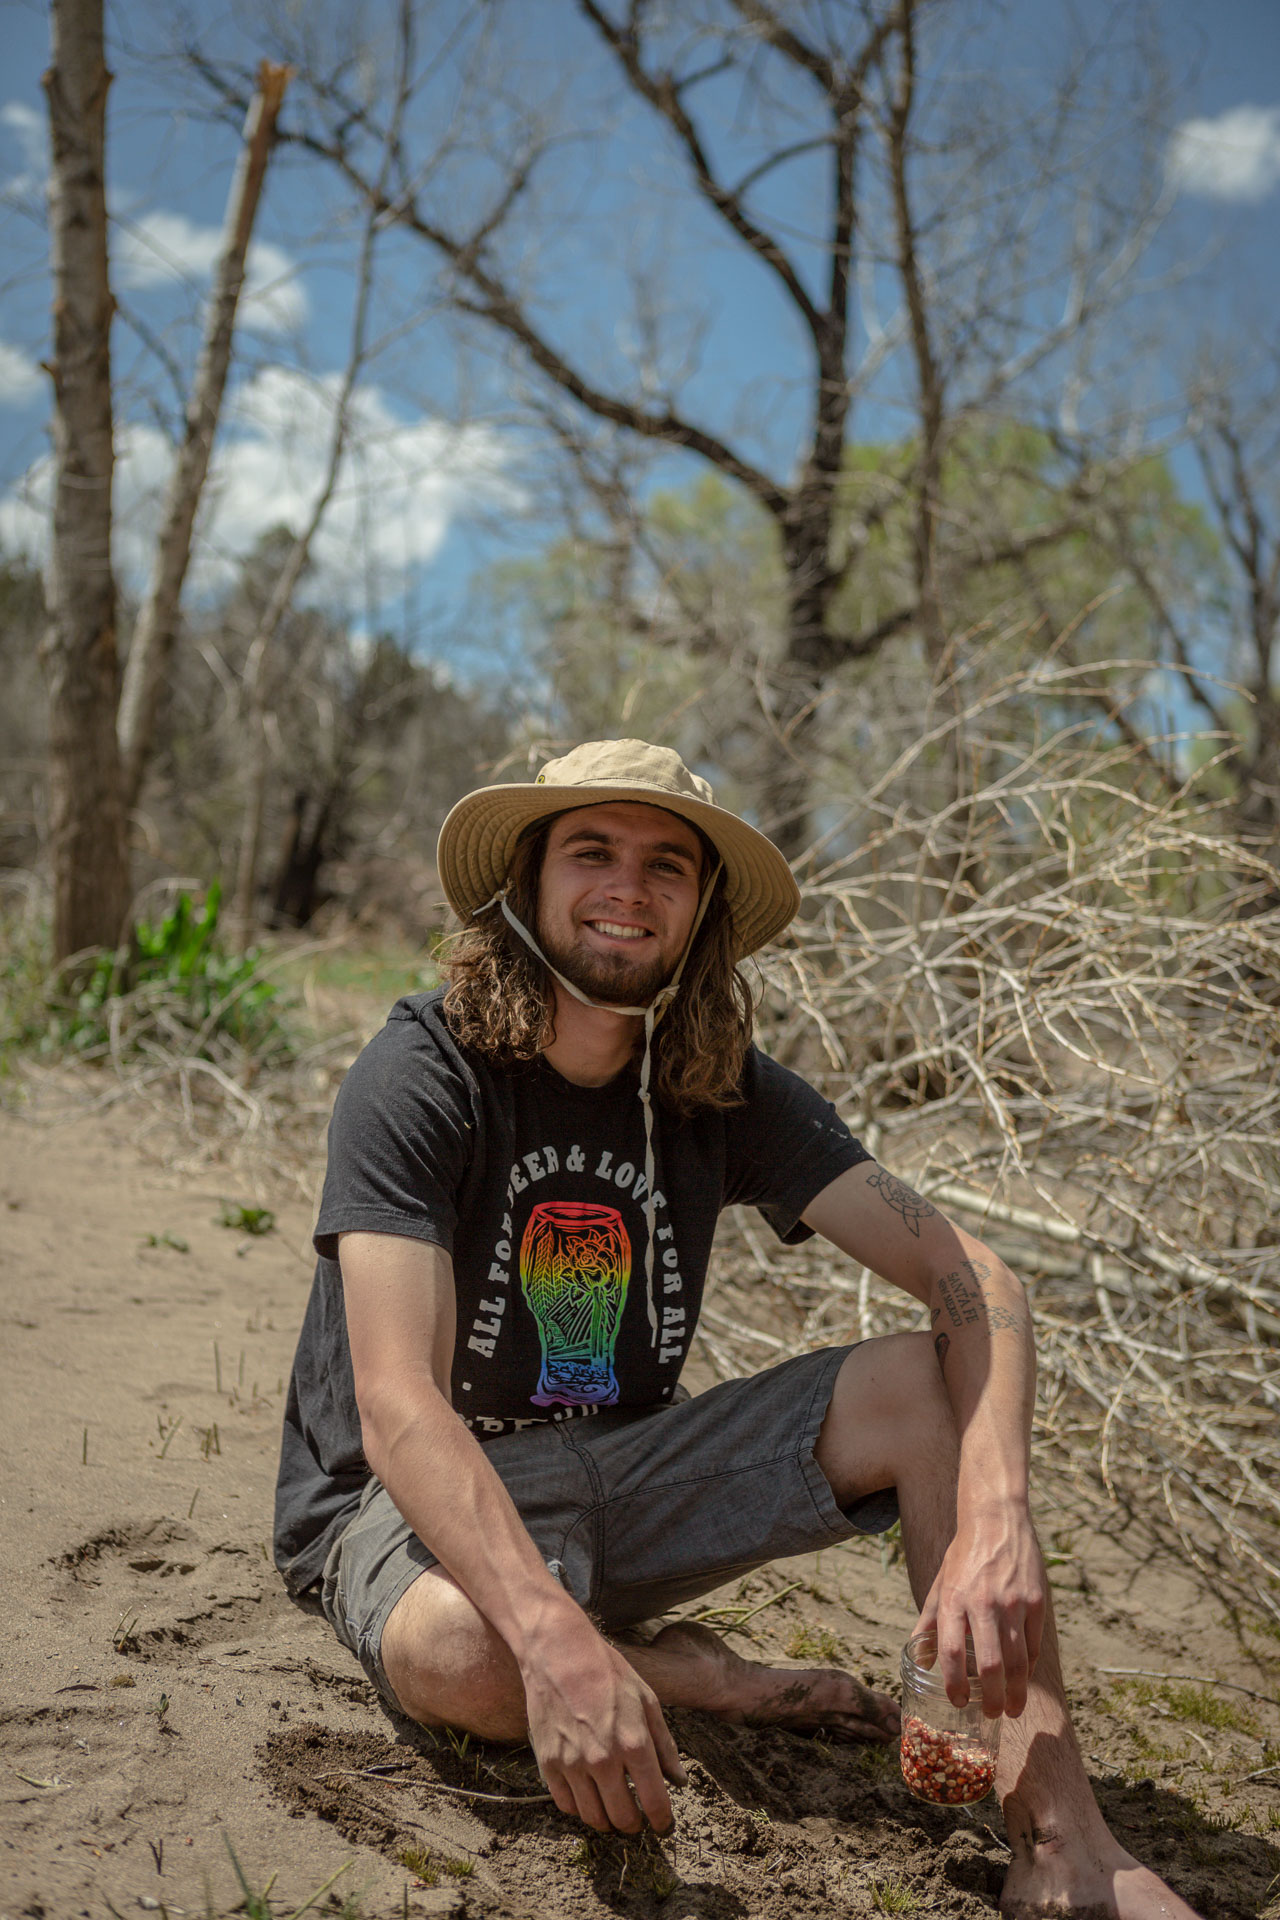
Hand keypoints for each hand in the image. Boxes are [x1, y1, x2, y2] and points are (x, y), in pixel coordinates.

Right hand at [520, 1613, 686, 1832]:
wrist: (559, 1653)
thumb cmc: (608, 1672)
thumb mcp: (647, 1701)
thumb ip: (665, 1746)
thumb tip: (679, 1781)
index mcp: (634, 1743)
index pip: (654, 1802)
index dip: (662, 1821)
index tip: (663, 1825)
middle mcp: (603, 1759)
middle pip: (623, 1818)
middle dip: (634, 1825)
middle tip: (638, 1821)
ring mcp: (573, 1764)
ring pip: (593, 1818)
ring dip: (607, 1822)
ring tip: (613, 1812)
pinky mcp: (548, 1763)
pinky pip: (566, 1805)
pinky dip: (580, 1809)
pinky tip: (589, 1798)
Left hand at [915, 1502, 1045, 1718]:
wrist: (996, 1519)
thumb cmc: (963, 1555)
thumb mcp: (939, 1584)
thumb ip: (929, 1622)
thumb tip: (919, 1660)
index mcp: (954, 1599)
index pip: (951, 1653)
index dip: (953, 1684)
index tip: (958, 1702)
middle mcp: (983, 1603)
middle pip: (990, 1665)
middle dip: (992, 1699)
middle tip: (992, 1714)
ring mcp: (1013, 1602)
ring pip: (1018, 1661)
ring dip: (1016, 1691)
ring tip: (1012, 1708)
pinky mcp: (1036, 1600)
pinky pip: (1034, 1644)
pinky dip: (1029, 1667)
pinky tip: (1024, 1678)